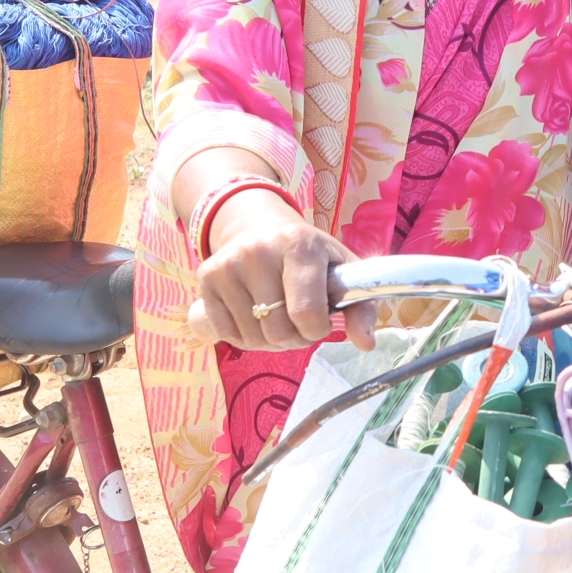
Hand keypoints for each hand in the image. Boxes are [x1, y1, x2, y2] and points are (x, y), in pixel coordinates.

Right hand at [190, 191, 375, 351]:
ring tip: (276, 316)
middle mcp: (258, 250)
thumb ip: (361, 308)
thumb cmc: (311, 258)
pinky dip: (242, 337)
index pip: (306, 313)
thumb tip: (366, 343)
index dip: (316, 329)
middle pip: (278, 331)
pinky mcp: (205, 277)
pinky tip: (252, 317)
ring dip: (268, 340)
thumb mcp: (342, 273)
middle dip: (294, 338)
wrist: (261, 229)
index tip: (320, 319)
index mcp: (299, 245)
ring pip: (251, 338)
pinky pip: (225, 333)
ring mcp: (228, 263)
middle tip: (298, 320)